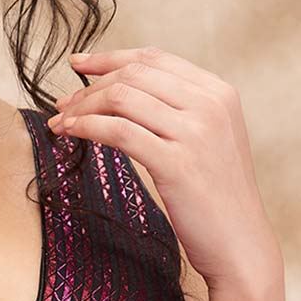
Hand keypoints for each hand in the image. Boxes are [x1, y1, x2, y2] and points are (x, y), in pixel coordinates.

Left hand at [49, 46, 282, 288]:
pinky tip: (71, 133)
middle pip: (134, 74)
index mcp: (219, 92)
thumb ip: (180, 109)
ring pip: (122, 97)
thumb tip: (123, 89)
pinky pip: (118, 131)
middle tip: (64, 103)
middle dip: (90, 85)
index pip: (154, 58)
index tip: (78, 64)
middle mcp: (210, 104)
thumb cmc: (215, 196)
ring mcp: (196, 132)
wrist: (239, 243)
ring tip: (61, 121)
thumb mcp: (210, 139)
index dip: (110, 58)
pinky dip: (88, 127)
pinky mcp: (176, 163)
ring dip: (82, 106)